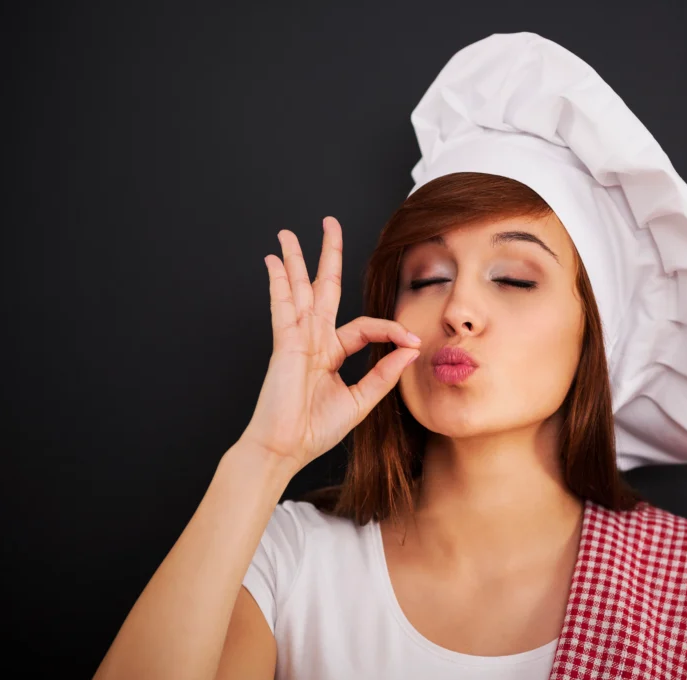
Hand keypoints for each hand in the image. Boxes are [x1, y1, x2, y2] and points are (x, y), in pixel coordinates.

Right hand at [237, 216, 420, 472]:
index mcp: (331, 353)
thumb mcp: (360, 401)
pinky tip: (273, 262)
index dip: (391, 329)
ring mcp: (297, 339)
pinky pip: (282, 308)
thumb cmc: (314, 430)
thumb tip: (410, 351)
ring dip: (295, 260)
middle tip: (329, 224)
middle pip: (323, 288)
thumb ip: (383, 375)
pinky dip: (278, 284)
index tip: (413, 340)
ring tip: (289, 233)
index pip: (365, 326)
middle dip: (327, 255)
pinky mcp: (284, 344)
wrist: (285, 448)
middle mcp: (314, 340)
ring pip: (299, 290)